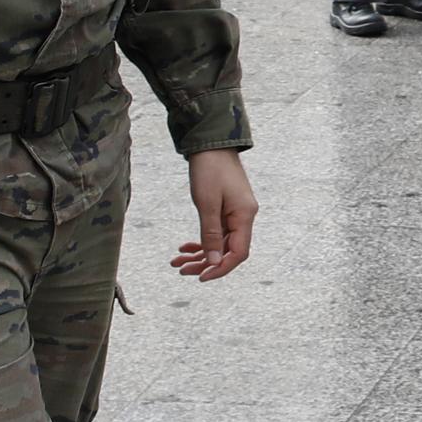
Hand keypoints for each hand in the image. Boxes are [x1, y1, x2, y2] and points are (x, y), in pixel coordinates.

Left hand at [171, 148, 255, 281]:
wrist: (211, 144)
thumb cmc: (210, 170)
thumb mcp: (207, 204)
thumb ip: (211, 234)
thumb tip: (214, 262)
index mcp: (244, 216)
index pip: (238, 253)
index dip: (221, 268)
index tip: (200, 277)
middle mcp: (244, 217)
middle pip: (228, 251)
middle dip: (205, 263)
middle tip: (181, 270)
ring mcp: (235, 213)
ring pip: (220, 243)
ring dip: (200, 254)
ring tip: (177, 262)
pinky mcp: (226, 208)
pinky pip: (216, 232)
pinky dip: (201, 241)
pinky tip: (185, 246)